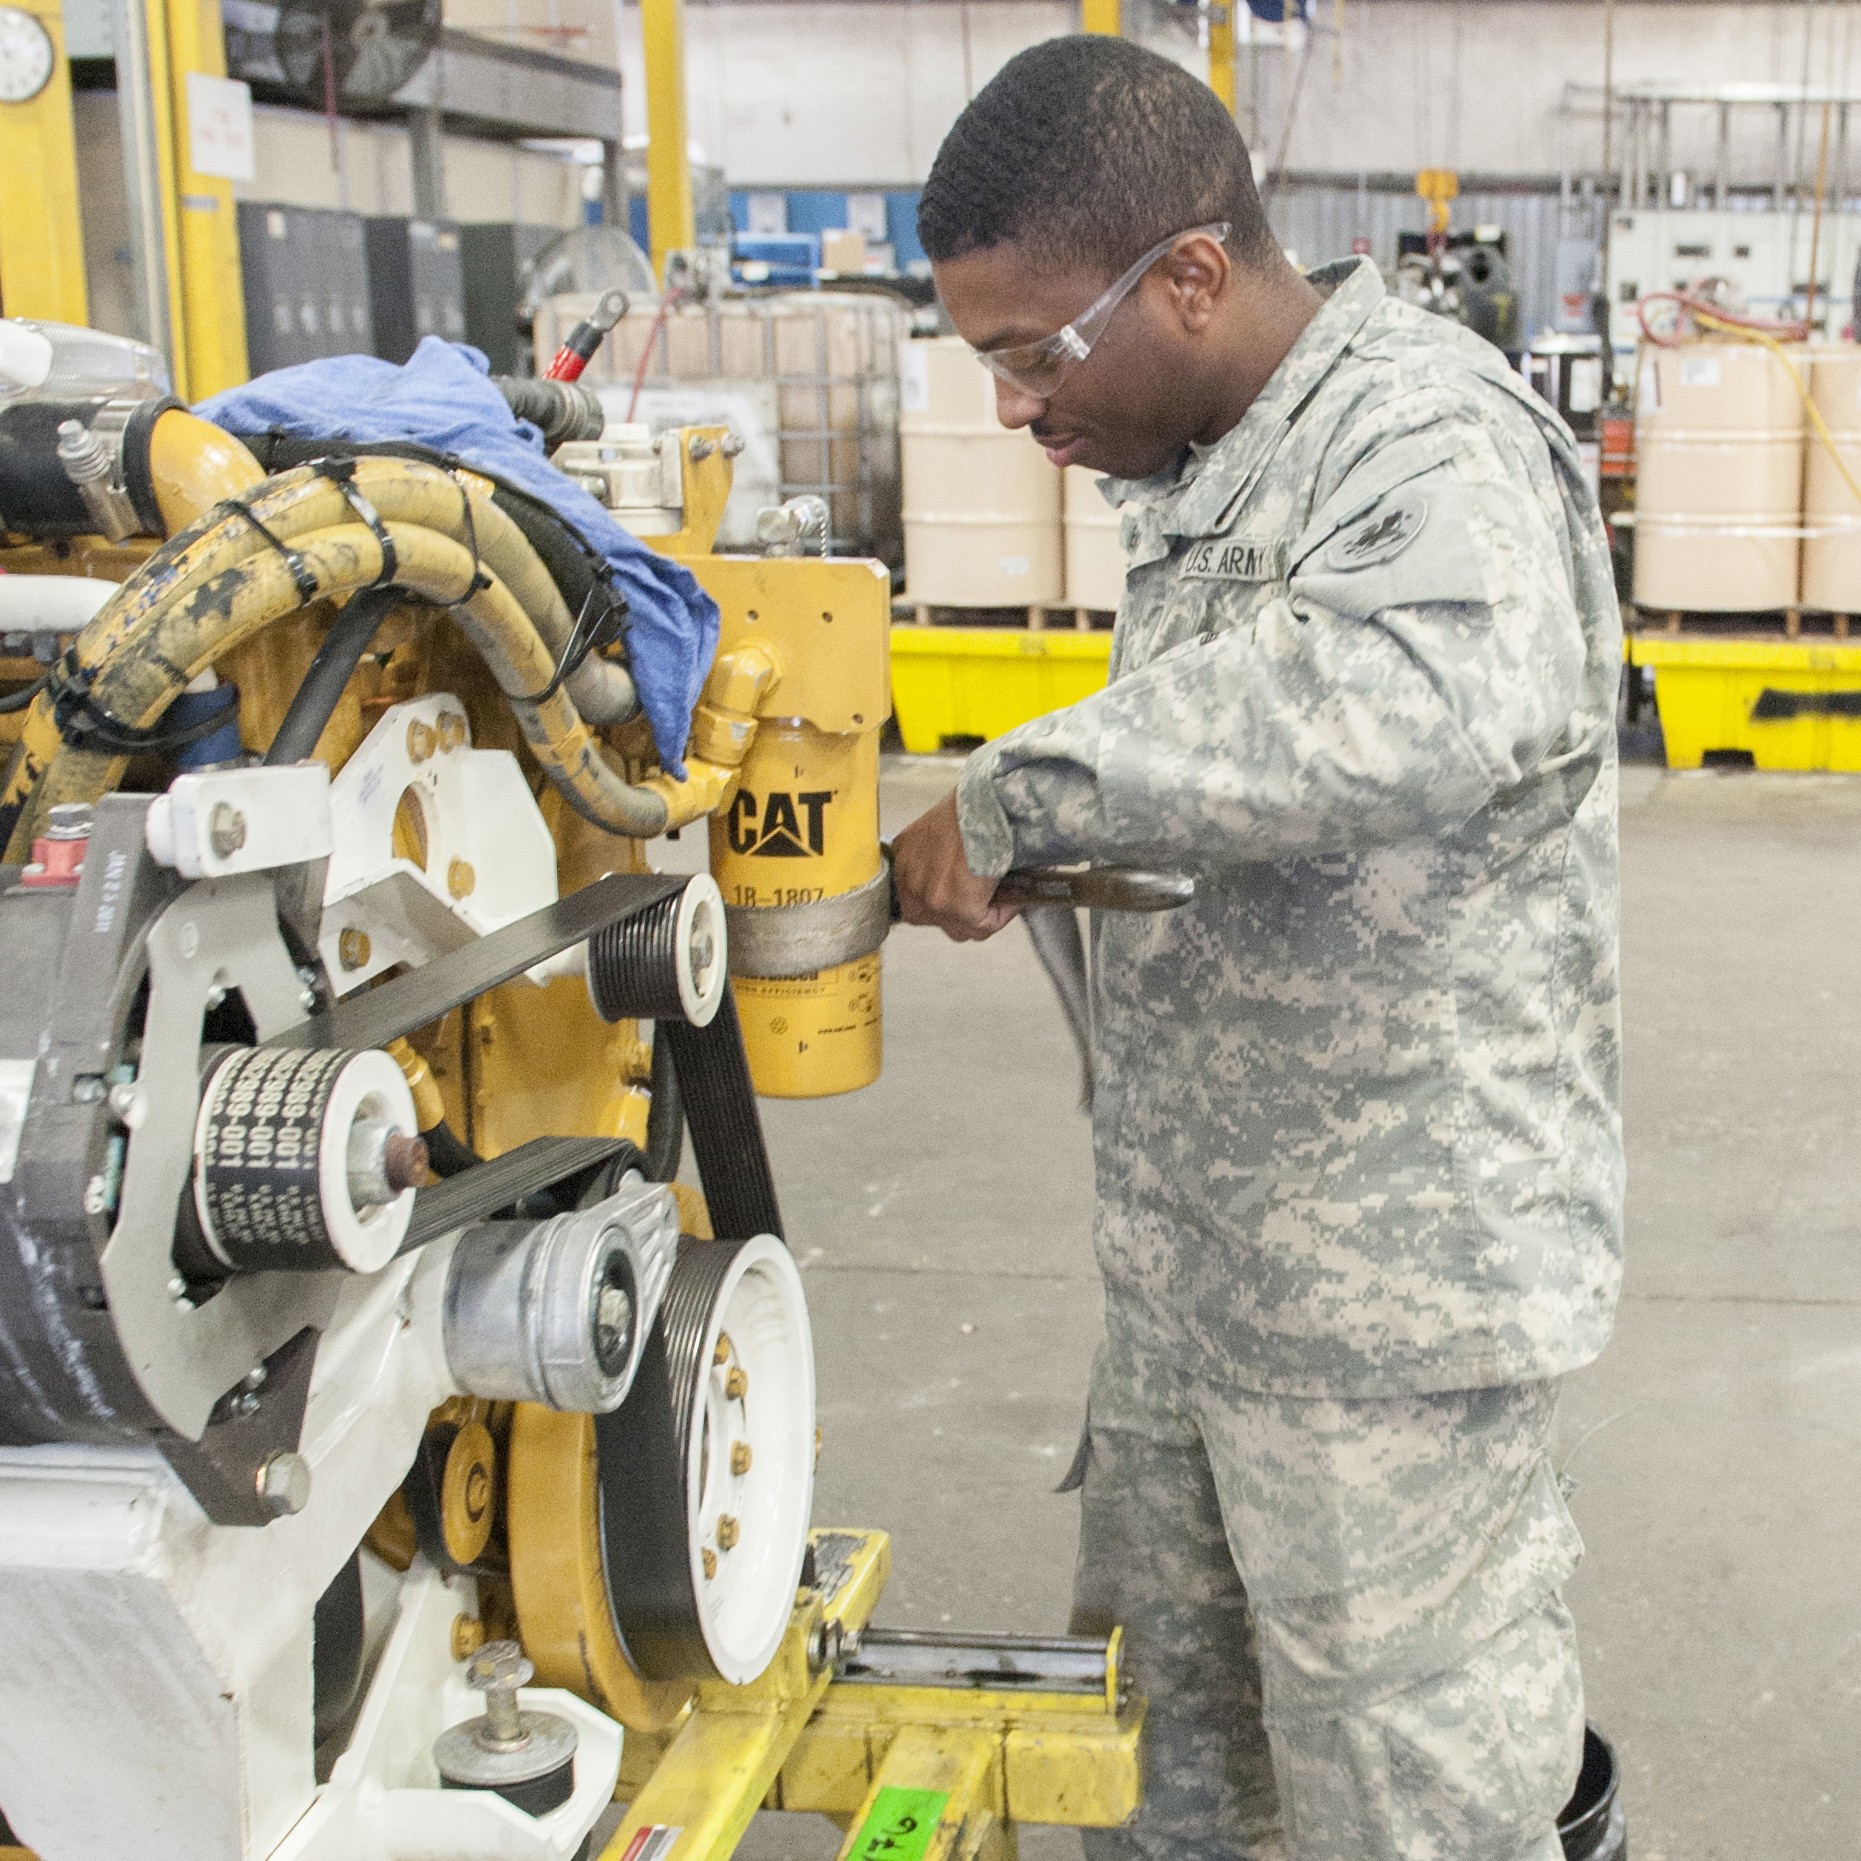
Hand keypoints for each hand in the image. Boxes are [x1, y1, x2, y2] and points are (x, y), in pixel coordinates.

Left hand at [890, 791, 1019, 942]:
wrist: (986, 803)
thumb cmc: (971, 806)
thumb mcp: (938, 827)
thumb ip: (937, 856)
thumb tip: (961, 878)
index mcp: (902, 860)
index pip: (918, 900)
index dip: (947, 901)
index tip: (969, 894)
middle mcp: (909, 883)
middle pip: (936, 919)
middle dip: (961, 914)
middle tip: (986, 898)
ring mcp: (931, 898)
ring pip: (960, 929)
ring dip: (983, 917)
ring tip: (1003, 897)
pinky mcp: (958, 907)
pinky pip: (983, 926)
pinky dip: (1002, 915)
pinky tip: (1014, 898)